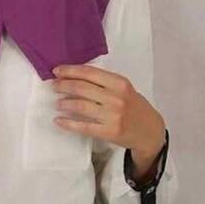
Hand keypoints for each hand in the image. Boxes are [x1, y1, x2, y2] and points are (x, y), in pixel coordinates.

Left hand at [50, 63, 165, 154]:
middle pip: (82, 87)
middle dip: (63, 85)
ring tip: (58, 103)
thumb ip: (103, 81)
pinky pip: (83, 126)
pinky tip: (59, 120)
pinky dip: (68, 123)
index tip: (56, 71)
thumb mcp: (123, 87)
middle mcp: (116, 97)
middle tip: (54, 86)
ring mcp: (113, 115)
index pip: (89, 72)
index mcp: (119, 82)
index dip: (70, 70)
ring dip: (64, 103)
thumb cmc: (133, 105)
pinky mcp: (109, 132)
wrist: (150, 130)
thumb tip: (73, 75)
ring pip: (80, 105)